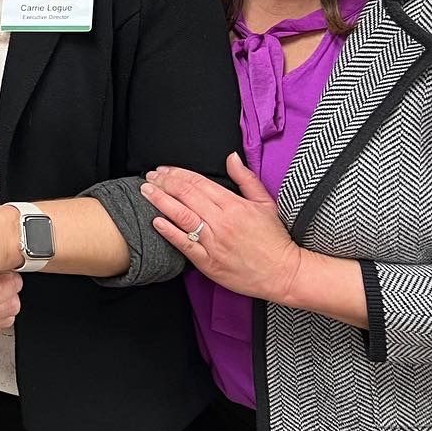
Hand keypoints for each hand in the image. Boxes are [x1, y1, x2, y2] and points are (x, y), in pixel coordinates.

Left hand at [141, 153, 304, 303]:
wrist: (284, 273)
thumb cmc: (274, 239)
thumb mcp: (265, 203)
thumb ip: (246, 179)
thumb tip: (231, 157)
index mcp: (235, 205)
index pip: (199, 183)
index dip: (177, 174)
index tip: (164, 170)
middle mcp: (222, 222)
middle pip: (186, 195)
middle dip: (164, 183)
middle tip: (149, 177)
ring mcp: (214, 243)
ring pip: (182, 216)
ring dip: (160, 201)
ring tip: (146, 191)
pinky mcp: (209, 263)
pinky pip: (185, 245)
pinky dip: (169, 232)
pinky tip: (155, 221)